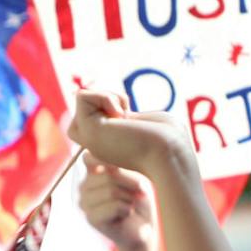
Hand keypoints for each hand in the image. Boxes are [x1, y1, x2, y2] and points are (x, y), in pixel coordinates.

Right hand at [68, 91, 191, 179]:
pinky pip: (81, 96)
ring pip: (82, 99)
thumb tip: (108, 110)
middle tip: (127, 118)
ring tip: (124, 118)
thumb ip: (125, 115)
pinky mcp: (86, 131)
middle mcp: (95, 141)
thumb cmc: (168, 139)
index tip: (134, 121)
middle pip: (87, 103)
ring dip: (107, 97)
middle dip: (109, 98)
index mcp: (110, 141)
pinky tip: (120, 117)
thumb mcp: (145, 121)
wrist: (169, 155)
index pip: (100, 109)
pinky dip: (104, 97)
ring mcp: (88, 138)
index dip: (116, 102)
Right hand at [79, 158, 156, 250]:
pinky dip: (127, 209)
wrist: (143, 229)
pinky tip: (127, 214)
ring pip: (111, 191)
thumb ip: (117, 168)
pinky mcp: (91, 218)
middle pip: (107, 175)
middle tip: (140, 193)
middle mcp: (83, 186)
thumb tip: (99, 162)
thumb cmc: (139, 200)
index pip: (89, 157)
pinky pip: (114, 206)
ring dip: (130, 198)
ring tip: (132, 204)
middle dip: (131, 183)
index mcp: (91, 173)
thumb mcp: (133, 177)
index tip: (129, 170)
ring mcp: (84, 203)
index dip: (109, 160)